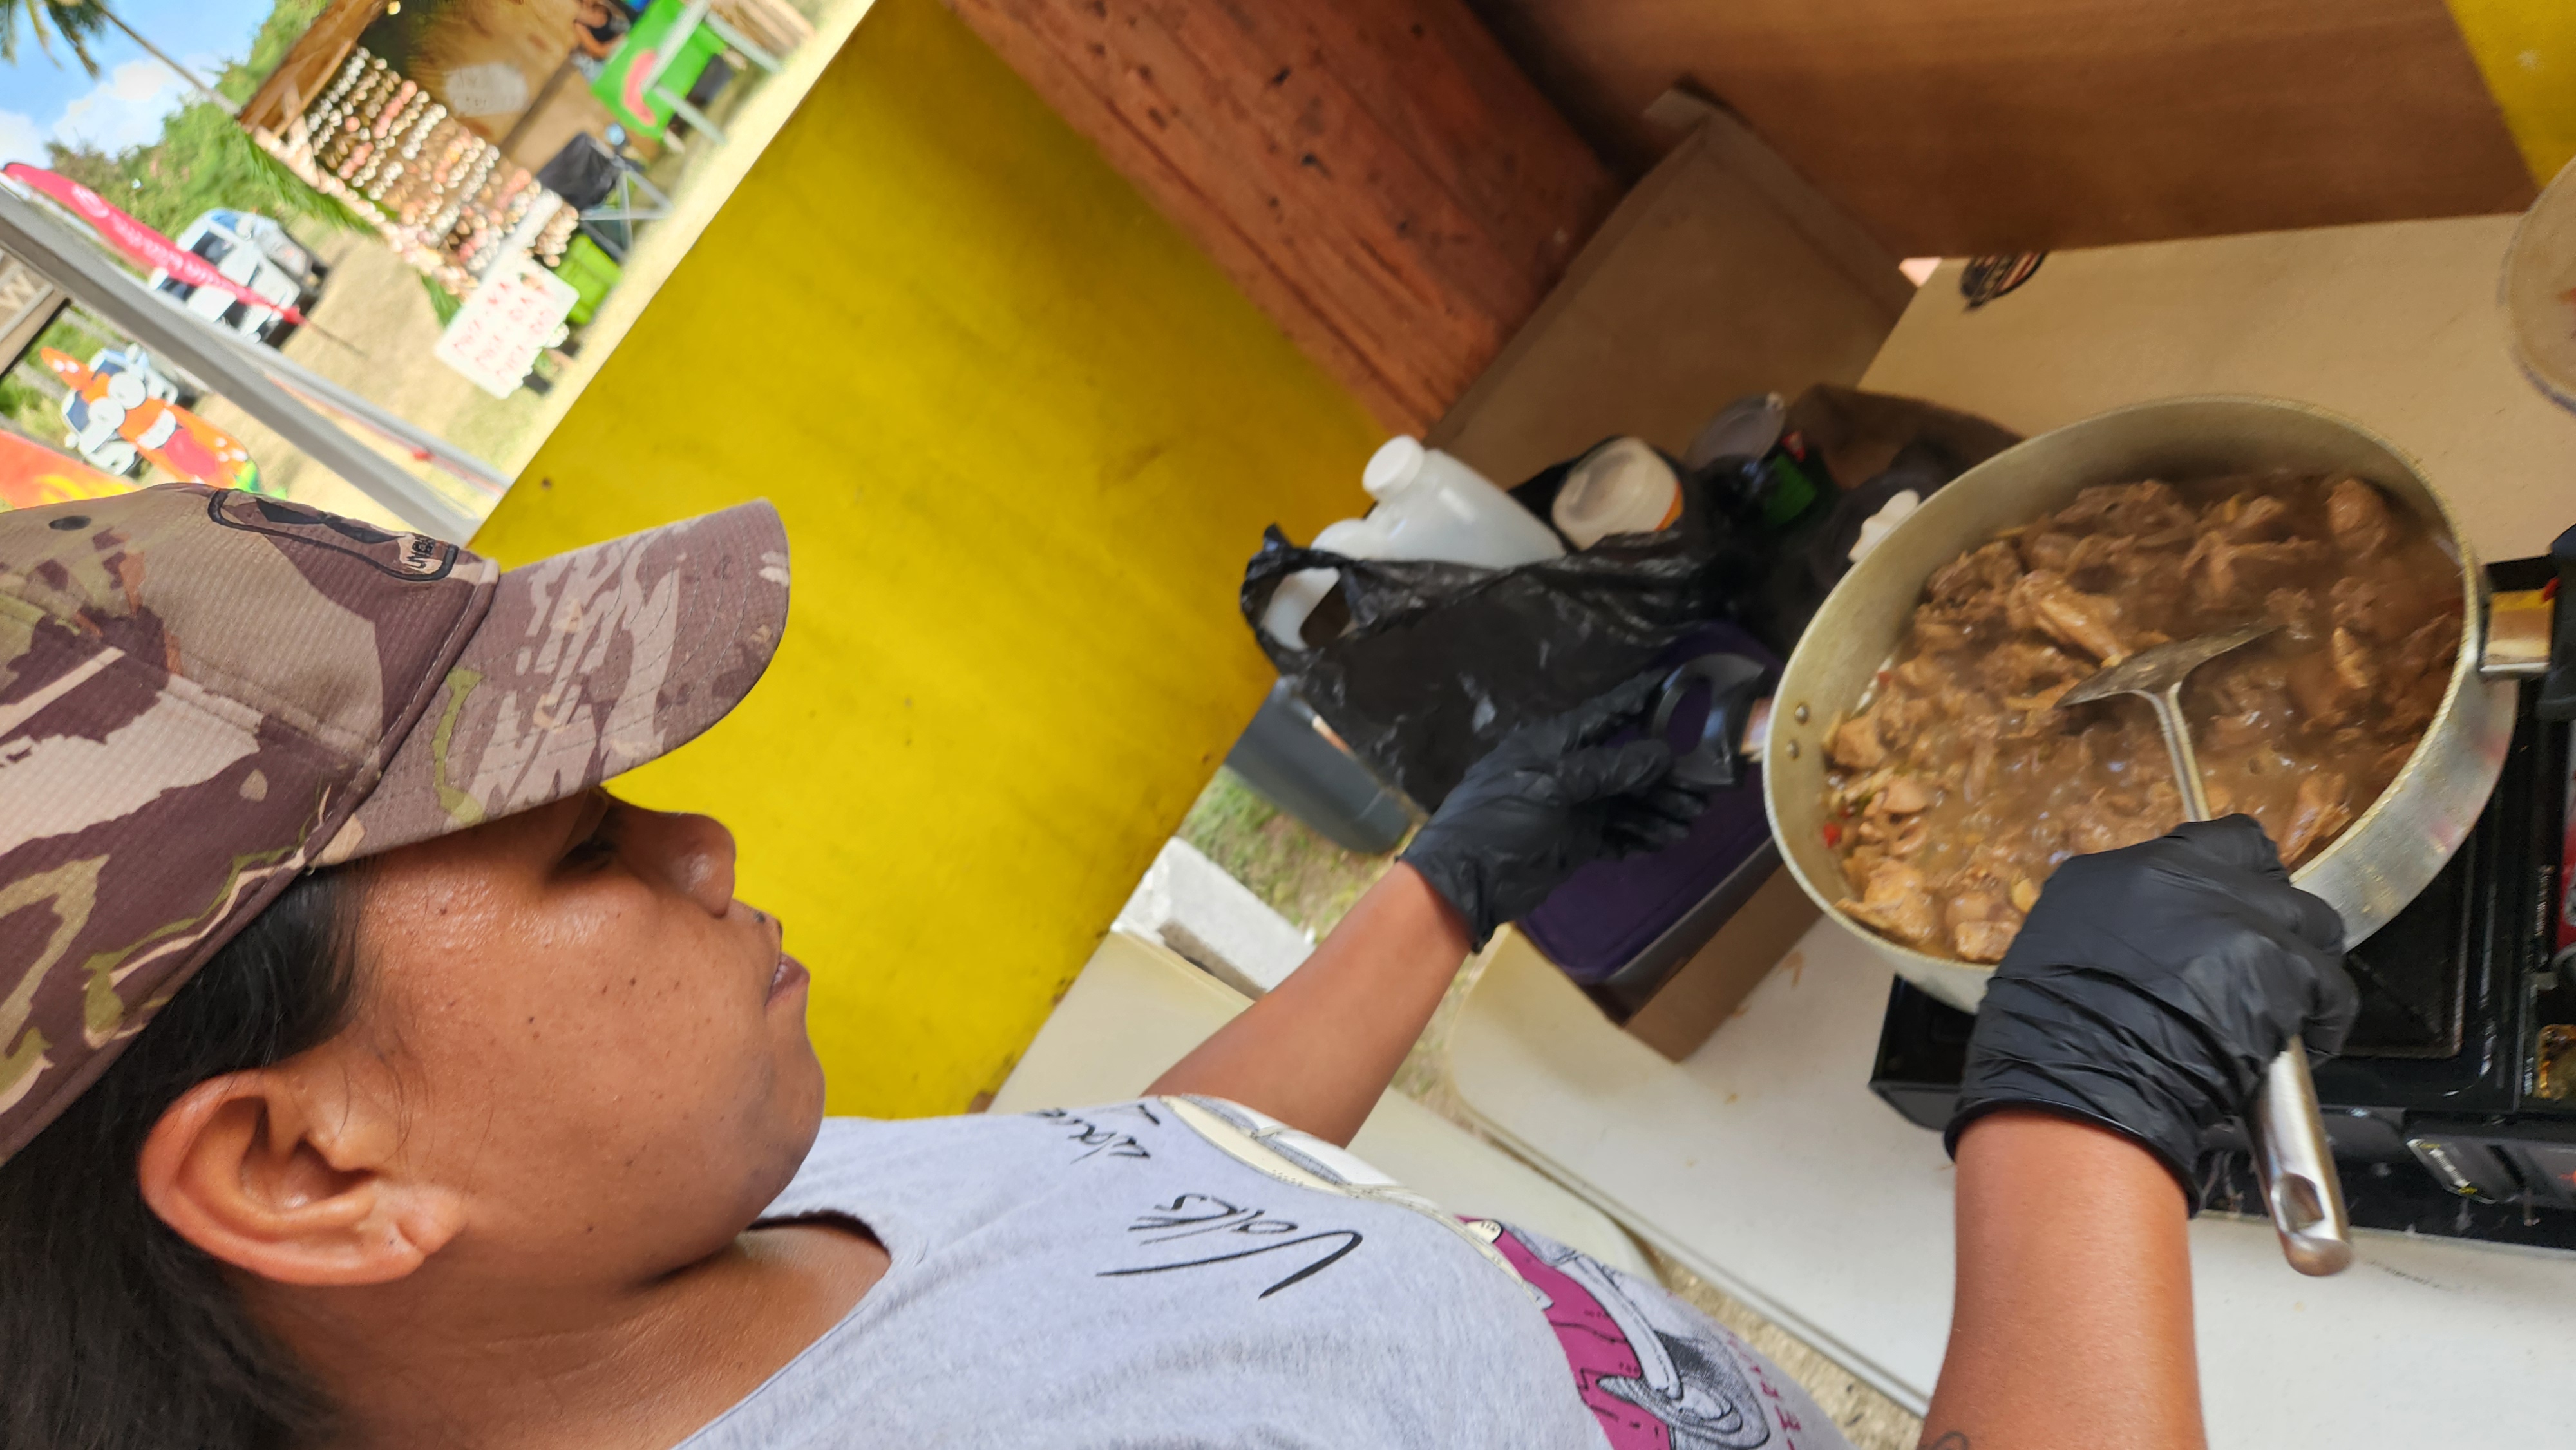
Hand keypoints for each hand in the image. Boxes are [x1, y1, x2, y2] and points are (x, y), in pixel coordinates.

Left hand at [1400, 674, 1710, 947]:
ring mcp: (1571, 807)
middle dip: (1662, 777)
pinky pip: (1615, 833)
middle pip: (1624, 766)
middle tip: (1702, 789)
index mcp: (1553, 744)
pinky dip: (1639, 836)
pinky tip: (1663, 840)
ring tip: (1690, 821)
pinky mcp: (1574, 841)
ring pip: (1625, 803)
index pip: (1604, 715)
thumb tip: (1659, 754)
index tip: (1670, 684)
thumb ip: (1606, 770)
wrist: (1465, 879)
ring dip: (1657, 811)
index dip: (1636, 700)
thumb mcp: (1552, 786)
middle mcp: (1567, 770)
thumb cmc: (1500, 820)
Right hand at [1945, 815, 2358, 1202]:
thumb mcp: (2064, 951)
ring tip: (2289, 1005)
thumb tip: (2152, 942)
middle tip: (2263, 960)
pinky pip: (2334, 988)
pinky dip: (2325, 1019)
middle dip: (2271, 914)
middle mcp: (2186, 876)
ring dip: (2305, 962)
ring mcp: (2240, 915)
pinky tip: (2304, 1044)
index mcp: (2125, 872)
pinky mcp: (2284, 965)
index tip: (2229, 914)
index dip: (2229, 881)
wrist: (2081, 1081)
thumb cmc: (2049, 1037)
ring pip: (2313, 922)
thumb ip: (2119, 928)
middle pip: (2264, 873)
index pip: (2207, 846)